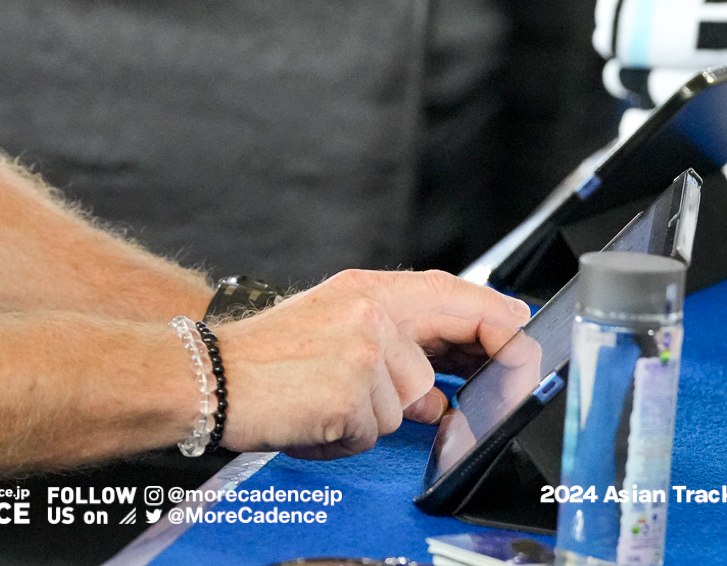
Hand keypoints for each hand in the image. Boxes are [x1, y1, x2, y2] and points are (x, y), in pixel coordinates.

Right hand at [212, 269, 529, 460]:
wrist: (207, 377)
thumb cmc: (262, 357)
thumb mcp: (329, 327)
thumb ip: (389, 346)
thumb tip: (437, 395)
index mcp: (363, 289)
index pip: (446, 291)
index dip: (491, 311)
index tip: (519, 329)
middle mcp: (369, 312)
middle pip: (446, 341)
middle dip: (469, 367)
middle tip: (470, 392)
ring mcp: (363, 352)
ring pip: (410, 402)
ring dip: (377, 417)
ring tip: (328, 404)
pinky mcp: (352, 394)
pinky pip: (375, 431)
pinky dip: (349, 437)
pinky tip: (316, 420)